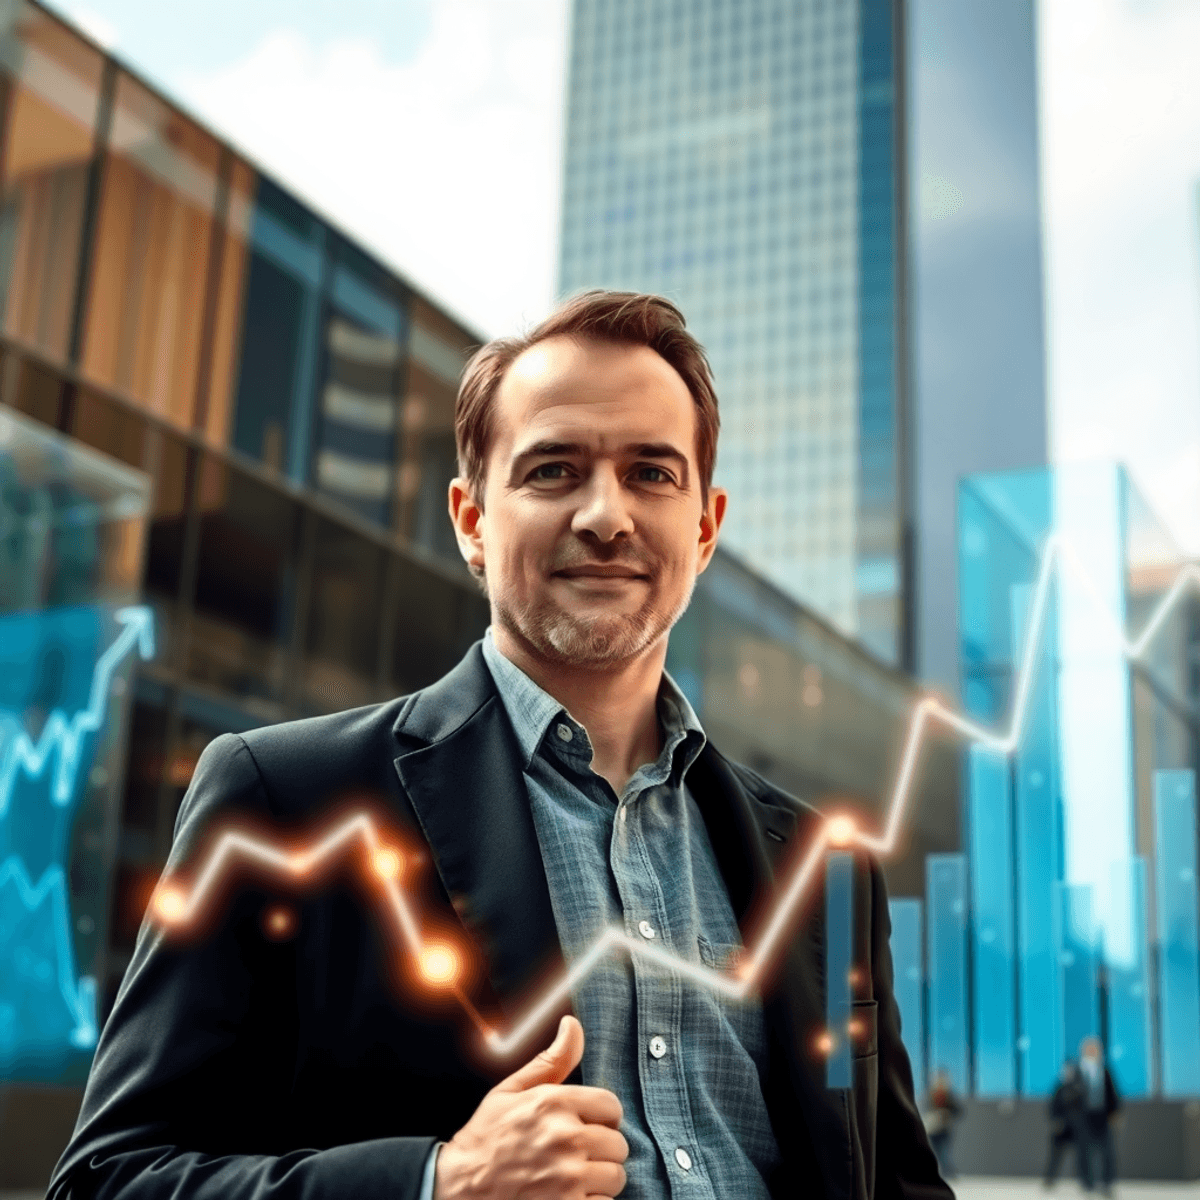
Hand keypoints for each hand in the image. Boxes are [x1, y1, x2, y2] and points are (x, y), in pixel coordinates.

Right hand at [435, 1015, 627, 1198]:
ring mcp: (568, 1177)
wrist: (459, 1186)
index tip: (587, 1125)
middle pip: (617, 1143)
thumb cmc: (486, 1137)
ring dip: (599, 1178)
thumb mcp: (512, 1090)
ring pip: (615, 1176)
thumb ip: (551, 1059)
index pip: (611, 1106)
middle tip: (576, 1154)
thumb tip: (572, 1024)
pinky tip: (569, 1195)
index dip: (601, 1117)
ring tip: (573, 1176)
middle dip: (601, 1149)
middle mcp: (566, 1137)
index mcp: (555, 1102)